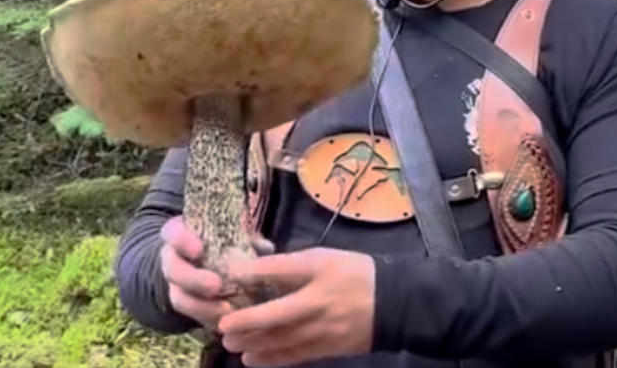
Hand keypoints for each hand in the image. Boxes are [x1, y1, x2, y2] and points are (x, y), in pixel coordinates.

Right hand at [159, 215, 274, 330]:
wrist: (204, 261)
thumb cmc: (223, 239)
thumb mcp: (233, 232)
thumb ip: (247, 237)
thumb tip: (265, 247)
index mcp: (180, 234)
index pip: (172, 233)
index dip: (182, 241)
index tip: (199, 249)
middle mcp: (173, 260)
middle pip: (173, 270)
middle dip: (193, 280)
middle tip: (216, 286)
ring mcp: (176, 286)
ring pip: (180, 299)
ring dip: (202, 307)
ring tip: (227, 310)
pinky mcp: (189, 308)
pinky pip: (194, 318)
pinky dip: (212, 321)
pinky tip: (231, 323)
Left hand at [217, 247, 375, 366]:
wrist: (394, 304)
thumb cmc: (354, 273)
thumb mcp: (324, 257)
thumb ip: (290, 264)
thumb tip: (253, 268)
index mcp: (320, 273)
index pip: (282, 271)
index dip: (254, 272)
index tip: (228, 274)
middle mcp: (320, 304)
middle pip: (279, 314)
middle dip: (248, 321)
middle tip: (222, 325)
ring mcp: (324, 330)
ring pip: (283, 340)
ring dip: (254, 343)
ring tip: (230, 343)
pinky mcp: (327, 348)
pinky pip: (295, 355)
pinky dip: (272, 359)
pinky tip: (252, 359)